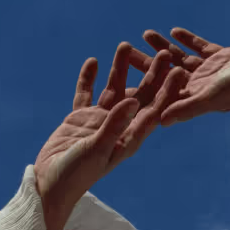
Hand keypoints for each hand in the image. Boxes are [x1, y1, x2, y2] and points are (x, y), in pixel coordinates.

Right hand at [33, 43, 187, 229]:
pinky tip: (93, 61)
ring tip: (125, 44)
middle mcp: (118, 128)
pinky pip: (85, 94)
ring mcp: (99, 122)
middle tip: (164, 52)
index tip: (180, 71)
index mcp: (129, 139)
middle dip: (152, 75)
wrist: (50, 186)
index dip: (168, 91)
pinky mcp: (79, 119)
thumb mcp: (97, 150)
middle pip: (139, 96)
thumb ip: (114, 126)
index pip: (154, 111)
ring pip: (113, 90)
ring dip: (120, 69)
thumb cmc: (76, 176)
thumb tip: (133, 101)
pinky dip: (89, 79)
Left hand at [129, 28, 229, 126]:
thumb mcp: (212, 98)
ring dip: (163, 47)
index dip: (141, 87)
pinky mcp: (221, 57)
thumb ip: (187, 108)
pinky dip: (187, 40)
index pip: (161, 94)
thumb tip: (160, 122)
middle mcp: (199, 86)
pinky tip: (174, 31)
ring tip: (144, 33)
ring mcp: (210, 71)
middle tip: (123, 50)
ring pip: (180, 58)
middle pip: (166, 74)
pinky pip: (200, 48)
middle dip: (145, 63)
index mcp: (194, 98)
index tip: (119, 81)